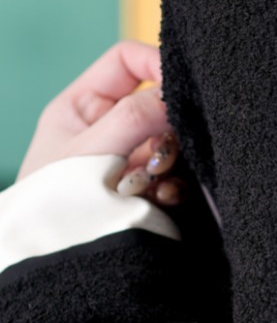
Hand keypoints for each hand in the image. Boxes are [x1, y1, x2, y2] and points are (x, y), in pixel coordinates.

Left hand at [16, 39, 186, 206]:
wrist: (50, 260)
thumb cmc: (52, 203)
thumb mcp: (88, 152)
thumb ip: (133, 118)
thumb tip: (174, 95)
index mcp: (82, 106)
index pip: (126, 62)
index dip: (156, 64)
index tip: (180, 86)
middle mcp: (107, 128)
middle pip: (155, 103)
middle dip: (165, 125)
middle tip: (163, 148)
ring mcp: (128, 160)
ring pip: (169, 141)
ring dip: (167, 160)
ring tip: (152, 181)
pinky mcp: (146, 189)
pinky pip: (173, 175)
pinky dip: (173, 184)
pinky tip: (162, 196)